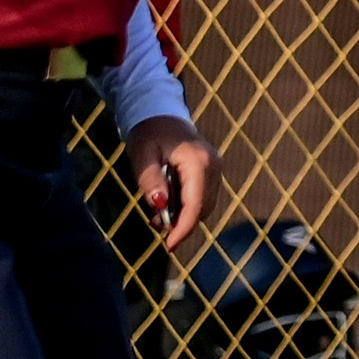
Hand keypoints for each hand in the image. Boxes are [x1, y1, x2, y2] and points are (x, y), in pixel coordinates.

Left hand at [125, 114, 218, 253]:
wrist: (159, 112)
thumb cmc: (148, 133)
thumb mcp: (142, 156)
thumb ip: (151, 180)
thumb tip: (160, 204)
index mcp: (198, 161)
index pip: (195, 204)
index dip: (184, 228)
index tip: (168, 246)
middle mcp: (213, 166)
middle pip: (202, 208)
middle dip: (181, 224)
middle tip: (154, 224)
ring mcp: (215, 168)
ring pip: (204, 206)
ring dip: (184, 216)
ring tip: (158, 215)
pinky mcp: (212, 171)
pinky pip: (203, 197)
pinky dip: (187, 207)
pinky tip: (168, 204)